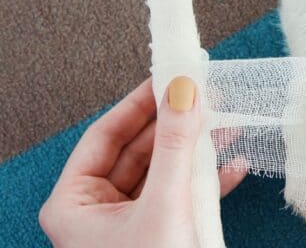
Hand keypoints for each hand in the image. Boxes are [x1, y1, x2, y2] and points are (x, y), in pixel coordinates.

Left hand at [39, 77, 245, 246]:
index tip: (168, 75)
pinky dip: (205, 179)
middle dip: (175, 124)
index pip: (105, 135)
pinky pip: (179, 196)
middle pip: (138, 150)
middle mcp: (95, 213)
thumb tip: (182, 90)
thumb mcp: (165, 205)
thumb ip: (174, 145)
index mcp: (73, 204)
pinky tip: (232, 166)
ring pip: (162, 171)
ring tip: (225, 123)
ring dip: (195, 149)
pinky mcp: (157, 236)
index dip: (139, 102)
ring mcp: (127, 226)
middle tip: (202, 92)